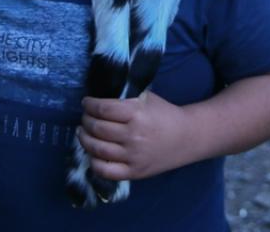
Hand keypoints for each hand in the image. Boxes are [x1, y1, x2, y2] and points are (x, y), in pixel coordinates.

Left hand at [77, 91, 191, 180]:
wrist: (186, 138)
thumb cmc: (163, 114)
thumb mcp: (146, 99)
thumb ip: (124, 97)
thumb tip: (97, 97)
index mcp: (137, 113)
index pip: (103, 109)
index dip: (90, 105)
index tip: (86, 102)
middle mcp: (133, 135)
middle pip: (97, 128)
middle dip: (85, 120)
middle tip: (85, 117)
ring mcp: (133, 156)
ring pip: (97, 149)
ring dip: (84, 139)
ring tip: (83, 132)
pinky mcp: (134, 172)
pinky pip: (105, 171)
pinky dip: (93, 162)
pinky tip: (92, 153)